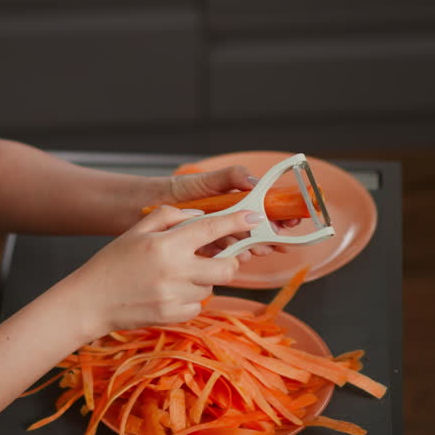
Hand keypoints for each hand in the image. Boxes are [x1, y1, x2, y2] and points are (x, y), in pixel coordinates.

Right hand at [64, 206, 262, 334]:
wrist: (90, 301)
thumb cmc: (112, 262)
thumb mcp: (136, 231)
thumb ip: (169, 217)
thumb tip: (199, 216)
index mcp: (166, 244)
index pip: (212, 229)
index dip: (238, 222)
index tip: (255, 217)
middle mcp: (175, 271)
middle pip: (227, 268)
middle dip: (228, 262)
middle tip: (214, 258)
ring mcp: (175, 297)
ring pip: (211, 287)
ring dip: (202, 279)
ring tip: (173, 277)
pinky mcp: (173, 316)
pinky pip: (197, 305)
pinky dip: (189, 298)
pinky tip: (166, 293)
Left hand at [165, 165, 300, 260]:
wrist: (143, 207)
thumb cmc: (176, 191)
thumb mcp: (205, 179)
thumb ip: (231, 177)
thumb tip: (255, 181)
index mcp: (235, 206)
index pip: (264, 212)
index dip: (280, 218)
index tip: (291, 222)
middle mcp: (228, 224)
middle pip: (257, 234)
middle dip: (267, 238)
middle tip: (272, 241)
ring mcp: (216, 240)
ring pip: (240, 247)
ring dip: (250, 249)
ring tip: (255, 248)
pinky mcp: (202, 254)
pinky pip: (220, 258)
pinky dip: (228, 257)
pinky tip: (234, 256)